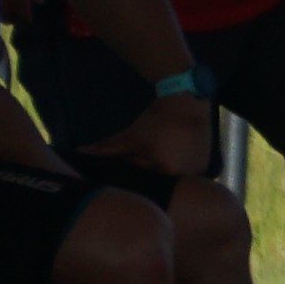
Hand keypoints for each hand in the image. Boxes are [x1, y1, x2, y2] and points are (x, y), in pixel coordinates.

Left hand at [87, 90, 218, 180]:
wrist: (188, 99)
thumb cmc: (158, 119)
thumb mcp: (132, 136)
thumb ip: (106, 149)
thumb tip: (79, 153)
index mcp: (166, 172)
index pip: (145, 185)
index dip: (135, 179)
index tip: (130, 171)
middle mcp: (186, 176)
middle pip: (160, 184)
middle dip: (150, 179)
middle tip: (143, 167)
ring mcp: (198, 171)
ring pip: (175, 180)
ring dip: (165, 174)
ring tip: (159, 162)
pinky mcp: (206, 164)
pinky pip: (187, 174)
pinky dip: (178, 169)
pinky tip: (173, 157)